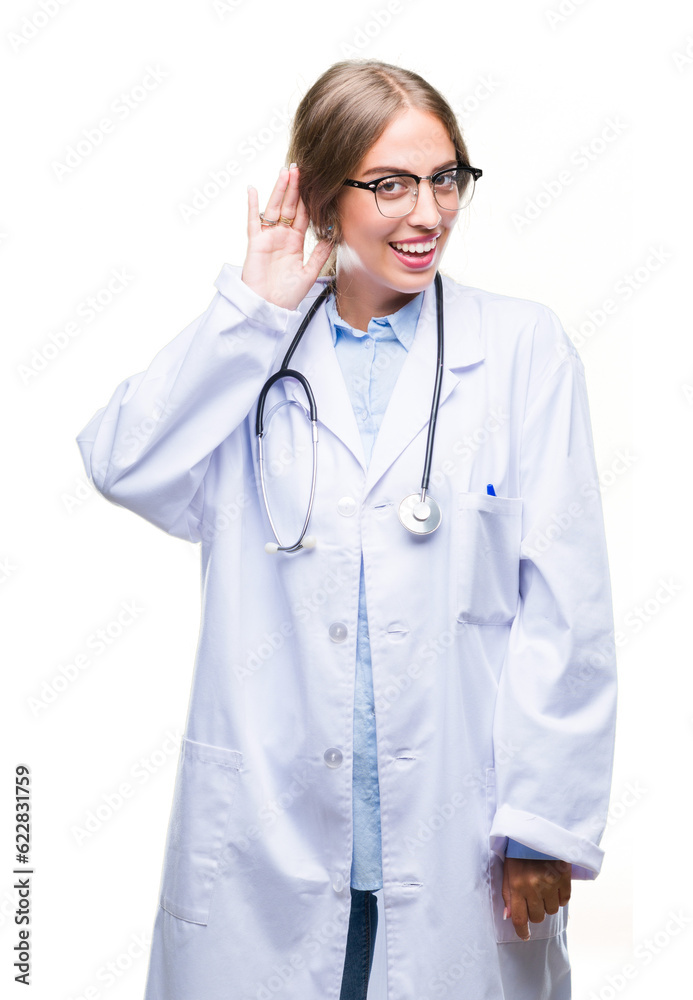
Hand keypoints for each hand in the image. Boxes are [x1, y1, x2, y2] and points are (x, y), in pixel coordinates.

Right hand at [242, 164, 333, 310]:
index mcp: (294, 242)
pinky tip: (253, 189)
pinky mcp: (255, 243)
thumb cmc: (287, 295)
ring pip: (274, 208)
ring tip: (286, 172)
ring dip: (279, 189)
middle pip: (288, 206)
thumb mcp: (309, 273)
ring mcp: (267, 238)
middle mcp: (281, 236)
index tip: (314, 181)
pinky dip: (252, 206)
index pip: (302, 215)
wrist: (269, 308)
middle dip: (294, 187)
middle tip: (300, 167)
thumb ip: (320, 254)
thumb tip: (333, 236)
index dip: (307, 198)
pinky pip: (253, 221)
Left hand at [502, 857, 570, 940]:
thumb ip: (507, 895)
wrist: (536, 832)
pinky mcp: (564, 877)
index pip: (519, 918)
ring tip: (543, 888)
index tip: (525, 936)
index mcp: (517, 885)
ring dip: (547, 904)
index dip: (522, 931)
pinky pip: (565, 900)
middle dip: (535, 911)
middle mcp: (533, 886)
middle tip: (533, 898)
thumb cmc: (519, 854)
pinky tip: (554, 885)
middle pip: (537, 917)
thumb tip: (509, 917)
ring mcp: (550, 883)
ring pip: (552, 910)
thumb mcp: (508, 871)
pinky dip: (560, 897)